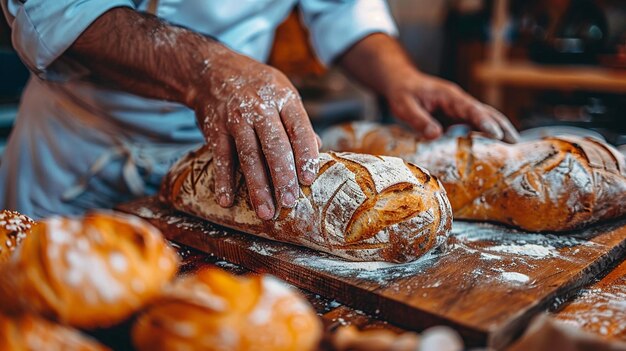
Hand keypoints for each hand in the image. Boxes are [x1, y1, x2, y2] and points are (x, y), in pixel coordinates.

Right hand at [191, 45, 318, 219]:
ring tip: (265, 212)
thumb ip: (298, 121)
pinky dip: (223, 181)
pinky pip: (221, 158)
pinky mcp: (214, 128)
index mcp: (283, 98)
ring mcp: (235, 118)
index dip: (305, 156)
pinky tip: (227, 201)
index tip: (309, 180)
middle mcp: (260, 108)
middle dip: (283, 177)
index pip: (299, 129)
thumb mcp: (282, 93)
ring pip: (249, 156)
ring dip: (257, 187)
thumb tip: (317, 148)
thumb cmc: (256, 86)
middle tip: (290, 203)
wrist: (211, 69)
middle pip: (274, 147)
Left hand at [385, 69, 518, 142]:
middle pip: (485, 111)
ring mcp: (459, 107)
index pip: (470, 109)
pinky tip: (493, 146)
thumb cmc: (402, 92)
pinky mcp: (456, 115)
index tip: (496, 134)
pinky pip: (473, 123)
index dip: (484, 121)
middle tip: (515, 142)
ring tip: (512, 145)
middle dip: (501, 126)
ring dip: (498, 129)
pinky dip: (485, 133)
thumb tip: (436, 135)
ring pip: (483, 117)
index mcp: (449, 95)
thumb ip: (420, 120)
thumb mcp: (404, 106)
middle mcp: (458, 100)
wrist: (401, 82)